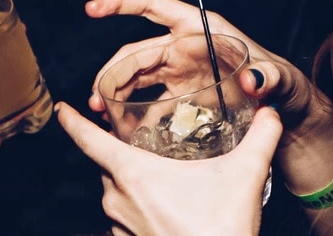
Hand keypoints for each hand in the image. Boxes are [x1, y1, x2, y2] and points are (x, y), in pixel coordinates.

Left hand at [57, 102, 281, 235]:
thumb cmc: (221, 229)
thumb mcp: (244, 177)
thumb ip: (260, 138)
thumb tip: (271, 111)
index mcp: (132, 173)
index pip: (88, 140)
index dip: (72, 121)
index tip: (61, 108)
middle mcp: (116, 197)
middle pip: (109, 164)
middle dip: (126, 154)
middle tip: (152, 151)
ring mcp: (118, 224)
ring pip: (116, 190)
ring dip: (135, 183)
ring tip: (167, 184)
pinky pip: (123, 215)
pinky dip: (138, 206)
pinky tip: (166, 208)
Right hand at [85, 0, 332, 144]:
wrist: (289, 118)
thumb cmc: (288, 87)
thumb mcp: (283, 79)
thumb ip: (270, 77)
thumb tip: (253, 78)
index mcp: (200, 28)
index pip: (152, 6)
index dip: (121, 2)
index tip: (93, 8)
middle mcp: (184, 46)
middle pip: (136, 51)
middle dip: (112, 71)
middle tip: (98, 99)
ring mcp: (180, 71)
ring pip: (135, 76)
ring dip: (114, 92)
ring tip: (101, 114)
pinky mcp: (181, 96)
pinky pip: (148, 102)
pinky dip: (132, 113)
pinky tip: (122, 131)